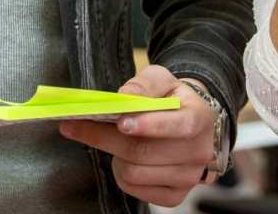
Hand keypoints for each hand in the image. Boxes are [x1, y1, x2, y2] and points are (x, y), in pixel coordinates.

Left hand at [58, 65, 214, 208]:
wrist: (190, 123)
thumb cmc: (172, 98)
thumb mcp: (163, 79)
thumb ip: (145, 84)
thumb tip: (124, 96)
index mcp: (200, 119)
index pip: (178, 126)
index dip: (148, 125)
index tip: (120, 121)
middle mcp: (198, 153)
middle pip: (144, 152)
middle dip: (107, 137)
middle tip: (77, 125)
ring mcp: (187, 179)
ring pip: (135, 173)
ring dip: (114, 154)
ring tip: (112, 138)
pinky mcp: (173, 197)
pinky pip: (134, 189)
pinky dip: (120, 172)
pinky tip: (122, 156)